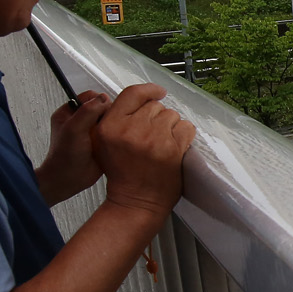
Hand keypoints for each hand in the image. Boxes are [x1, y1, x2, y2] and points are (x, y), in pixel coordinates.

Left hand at [35, 90, 107, 204]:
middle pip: (102, 107)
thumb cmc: (63, 158)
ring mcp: (91, 131)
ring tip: (110, 135)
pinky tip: (114, 142)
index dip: (99, 101)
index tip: (104, 111)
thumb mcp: (73, 129)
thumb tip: (103, 99)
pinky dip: (116, 136)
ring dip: (113, 126)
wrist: (68, 180)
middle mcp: (81, 120)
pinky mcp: (101, 142)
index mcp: (69, 113)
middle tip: (108, 124)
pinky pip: (113, 133)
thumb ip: (88, 111)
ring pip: (110, 120)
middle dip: (108, 114)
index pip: (90, 97)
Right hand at [95, 84, 196, 219]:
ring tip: (161, 145)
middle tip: (152, 137)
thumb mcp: (106, 142)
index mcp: (110, 127)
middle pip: (155, 106)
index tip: (158, 92)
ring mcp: (153, 139)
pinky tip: (174, 147)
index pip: (133, 93)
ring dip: (171, 127)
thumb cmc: (123, 174)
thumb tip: (145, 98)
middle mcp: (131, 130)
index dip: (149, 90)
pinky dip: (184, 135)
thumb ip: (118, 118)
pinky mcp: (172, 149)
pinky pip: (186, 127)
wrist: (136, 201)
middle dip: (157, 118)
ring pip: (172, 115)